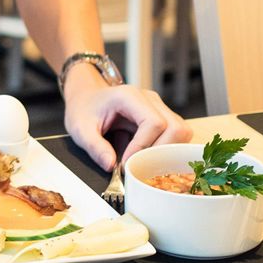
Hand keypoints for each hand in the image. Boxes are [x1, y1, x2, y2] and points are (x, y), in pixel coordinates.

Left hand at [64, 76, 190, 171]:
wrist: (87, 96)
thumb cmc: (84, 108)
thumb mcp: (80, 128)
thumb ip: (94, 146)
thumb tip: (111, 166)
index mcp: (130, 96)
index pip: (154, 123)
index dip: (144, 147)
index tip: (126, 163)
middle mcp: (150, 100)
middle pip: (176, 128)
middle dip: (161, 153)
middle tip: (140, 166)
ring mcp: (159, 108)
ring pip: (182, 133)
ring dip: (167, 154)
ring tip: (145, 163)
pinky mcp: (163, 119)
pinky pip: (177, 137)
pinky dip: (168, 152)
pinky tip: (150, 160)